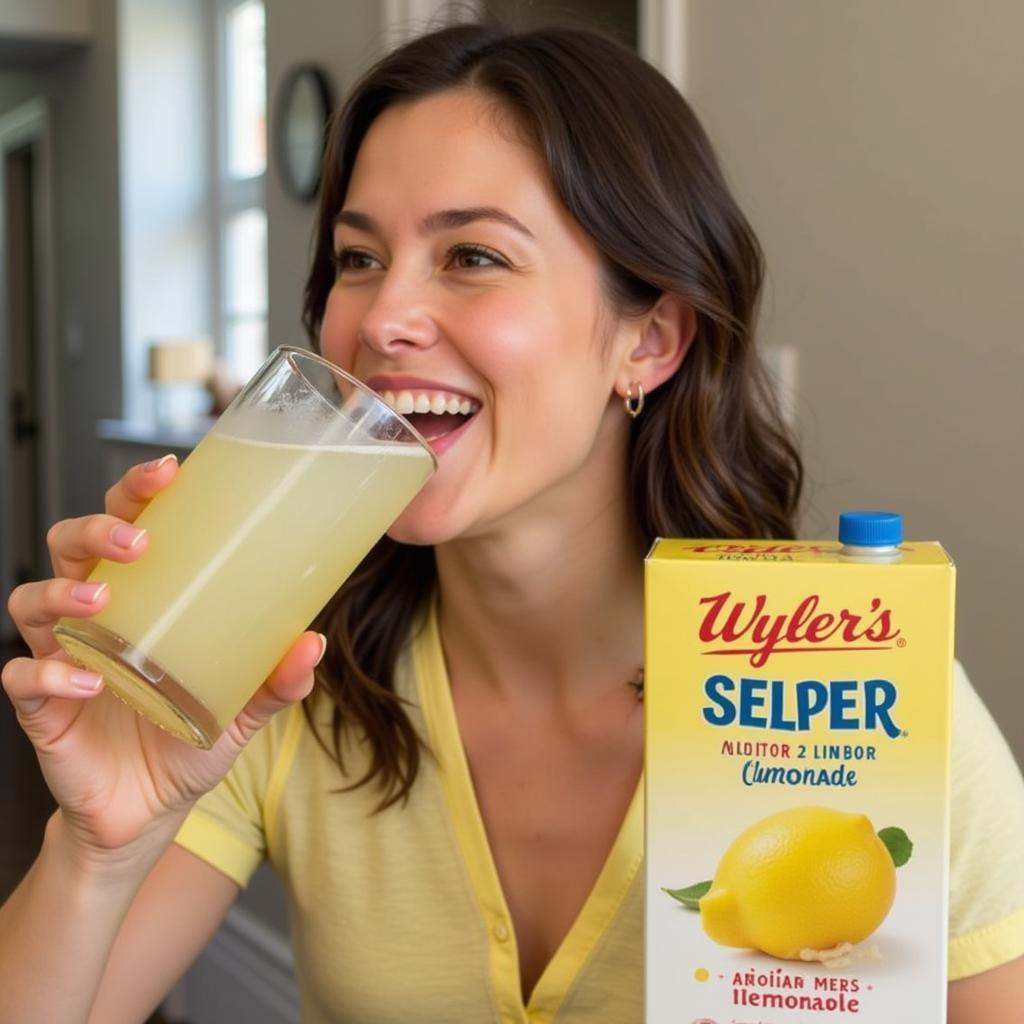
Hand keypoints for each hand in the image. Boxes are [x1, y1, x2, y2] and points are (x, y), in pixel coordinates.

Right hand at [2, 455, 323, 864]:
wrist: (149, 813)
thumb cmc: (189, 741)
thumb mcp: (244, 708)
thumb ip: (277, 680)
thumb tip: (313, 643)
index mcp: (142, 599)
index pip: (128, 527)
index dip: (136, 492)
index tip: (167, 471)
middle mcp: (95, 617)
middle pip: (69, 547)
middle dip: (94, 529)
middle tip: (137, 540)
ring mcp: (62, 658)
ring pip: (31, 600)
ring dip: (61, 591)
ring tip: (102, 599)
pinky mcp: (41, 708)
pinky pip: (23, 678)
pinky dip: (49, 673)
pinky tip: (89, 679)